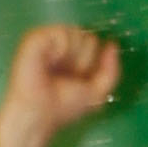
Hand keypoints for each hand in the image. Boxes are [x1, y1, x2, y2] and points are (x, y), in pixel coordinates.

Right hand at [0, 23, 121, 135]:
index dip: (90, 63)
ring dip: (71, 56)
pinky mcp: (35, 38)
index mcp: (72, 55)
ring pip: (76, 32)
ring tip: (55, 69)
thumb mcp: (97, 93)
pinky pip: (61, 32)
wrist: (40, 114)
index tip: (77, 80)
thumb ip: (111, 70)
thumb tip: (112, 45)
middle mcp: (60, 45)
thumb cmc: (63, 107)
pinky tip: (49, 61)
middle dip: (82, 60)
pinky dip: (60, 50)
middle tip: (66, 76)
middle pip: (88, 36)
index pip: (93, 43)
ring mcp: (47, 39)